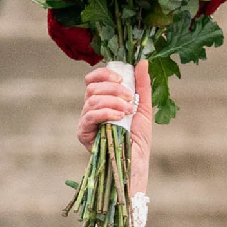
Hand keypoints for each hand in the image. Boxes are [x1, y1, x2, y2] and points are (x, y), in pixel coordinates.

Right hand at [77, 60, 153, 195]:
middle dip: (113, 88)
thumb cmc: (139, 139)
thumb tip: (142, 61)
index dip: (104, 73)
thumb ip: (142, 85)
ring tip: (128, 111)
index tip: (121, 78)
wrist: (136, 164)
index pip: (94, 78)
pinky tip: (119, 116)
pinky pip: (89, 116)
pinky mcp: (84, 134)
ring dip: (113, 101)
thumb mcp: (143, 108)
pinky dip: (105, 112)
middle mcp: (91, 109)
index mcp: (103, 100)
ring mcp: (86, 121)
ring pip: (92, 100)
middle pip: (92, 87)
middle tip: (130, 98)